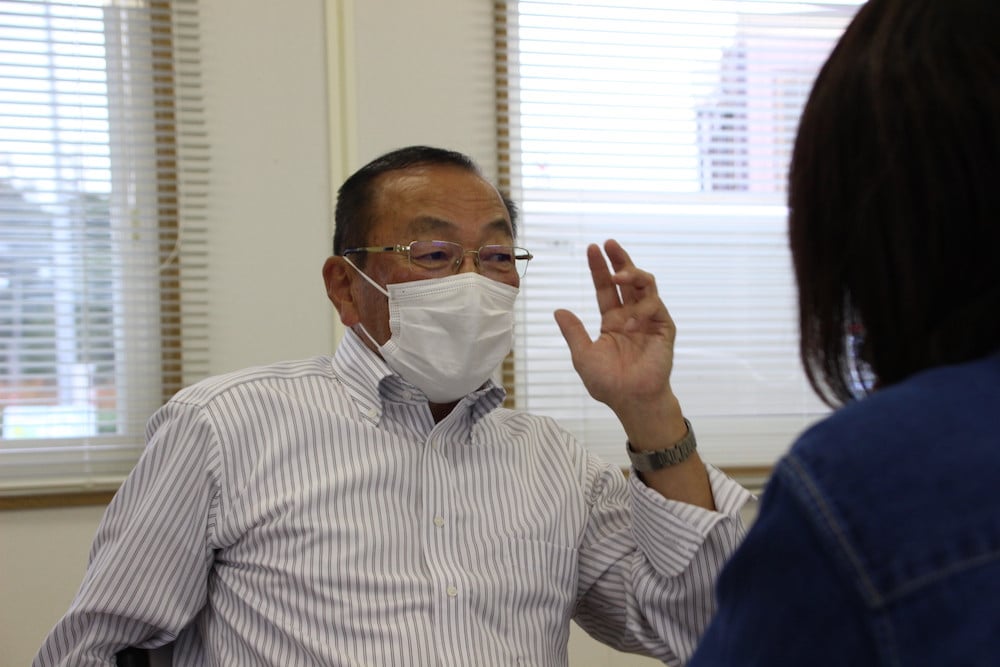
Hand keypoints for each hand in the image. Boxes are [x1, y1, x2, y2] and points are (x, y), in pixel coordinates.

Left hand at [553, 239, 680, 440]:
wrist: (631, 400)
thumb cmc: (608, 383)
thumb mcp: (583, 355)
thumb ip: (573, 332)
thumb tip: (558, 310)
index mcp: (612, 321)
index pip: (606, 289)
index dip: (600, 269)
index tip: (592, 249)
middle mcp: (631, 316)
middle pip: (628, 280)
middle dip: (620, 259)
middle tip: (609, 243)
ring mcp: (650, 321)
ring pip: (646, 286)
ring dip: (632, 275)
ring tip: (618, 275)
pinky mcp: (665, 328)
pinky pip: (656, 308)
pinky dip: (641, 311)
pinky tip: (629, 324)